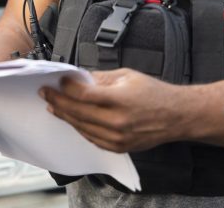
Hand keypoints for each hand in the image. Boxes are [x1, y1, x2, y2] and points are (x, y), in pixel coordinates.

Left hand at [39, 68, 186, 152]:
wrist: (176, 116)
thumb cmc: (155, 94)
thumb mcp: (128, 76)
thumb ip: (101, 78)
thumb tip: (80, 78)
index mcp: (119, 99)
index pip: (83, 94)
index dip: (66, 87)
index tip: (57, 81)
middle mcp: (117, 121)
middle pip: (77, 112)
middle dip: (58, 101)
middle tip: (46, 94)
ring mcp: (117, 137)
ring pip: (81, 127)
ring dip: (65, 115)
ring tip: (54, 106)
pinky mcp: (118, 147)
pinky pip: (91, 138)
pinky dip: (79, 127)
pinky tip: (72, 119)